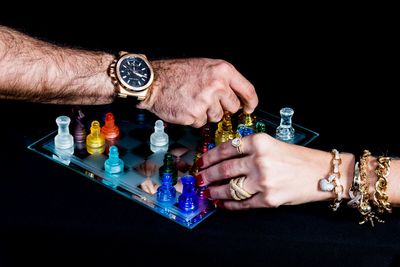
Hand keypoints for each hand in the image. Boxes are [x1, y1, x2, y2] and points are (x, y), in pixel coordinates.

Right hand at [137, 58, 257, 127]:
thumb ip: (223, 80)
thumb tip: (237, 97)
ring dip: (206, 113)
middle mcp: (217, 85)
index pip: (248, 90)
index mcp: (223, 71)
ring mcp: (206, 101)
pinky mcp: (195, 114)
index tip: (249, 108)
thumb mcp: (205, 67)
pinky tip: (185, 107)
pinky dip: (194, 118)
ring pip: (217, 117)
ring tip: (193, 101)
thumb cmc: (177, 73)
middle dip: (223, 108)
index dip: (250, 102)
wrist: (154, 81)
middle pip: (233, 107)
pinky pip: (201, 123)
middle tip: (208, 101)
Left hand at [196, 133, 354, 209]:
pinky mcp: (268, 199)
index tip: (200, 161)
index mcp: (259, 142)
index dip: (209, 156)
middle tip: (198, 178)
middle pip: (224, 169)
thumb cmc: (297, 157)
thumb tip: (223, 159)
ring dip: (215, 191)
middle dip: (207, 175)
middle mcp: (259, 160)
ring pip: (230, 187)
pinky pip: (242, 203)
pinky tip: (222, 203)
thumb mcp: (272, 143)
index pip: (225, 148)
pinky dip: (229, 204)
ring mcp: (263, 181)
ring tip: (208, 192)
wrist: (322, 173)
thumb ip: (249, 149)